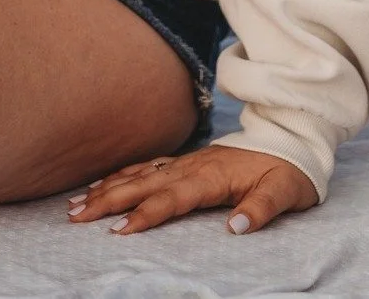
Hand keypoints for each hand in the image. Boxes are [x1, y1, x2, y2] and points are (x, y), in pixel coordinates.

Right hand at [67, 144, 317, 235]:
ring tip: (76, 203)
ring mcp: (188, 161)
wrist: (292, 137)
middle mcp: (194, 166)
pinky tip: (103, 183)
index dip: (146, 213)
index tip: (118, 230)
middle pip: (144, 183)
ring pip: (141, 174)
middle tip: (76, 216)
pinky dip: (123, 174)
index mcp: (213, 175)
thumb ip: (263, 208)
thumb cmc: (289, 169)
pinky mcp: (187, 161)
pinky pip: (148, 166)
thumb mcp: (286, 190)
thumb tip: (237, 227)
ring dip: (108, 187)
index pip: (173, 197)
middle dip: (109, 199)